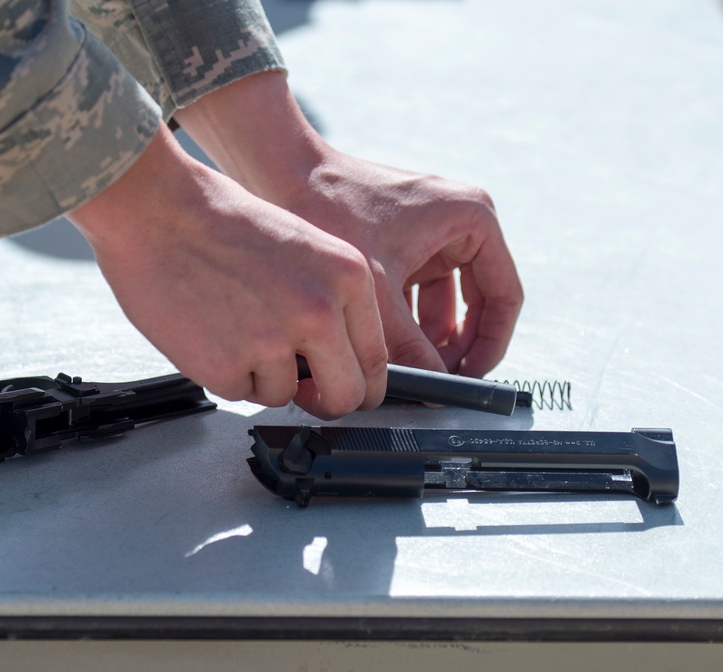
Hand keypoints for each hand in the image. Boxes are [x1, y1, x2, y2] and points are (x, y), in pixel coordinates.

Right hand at [68, 124, 388, 418]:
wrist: (157, 210)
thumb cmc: (218, 221)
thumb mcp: (303, 248)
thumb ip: (328, 302)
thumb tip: (334, 356)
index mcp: (347, 277)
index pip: (375, 357)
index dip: (359, 382)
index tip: (342, 386)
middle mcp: (319, 312)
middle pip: (346, 395)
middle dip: (323, 399)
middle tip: (300, 390)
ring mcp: (274, 342)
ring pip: (283, 394)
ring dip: (258, 374)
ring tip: (229, 325)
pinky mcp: (228, 366)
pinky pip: (237, 392)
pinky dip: (221, 372)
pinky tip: (206, 330)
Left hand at [175, 72, 522, 376]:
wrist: (280, 171)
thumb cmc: (330, 210)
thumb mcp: (378, 291)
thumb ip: (409, 346)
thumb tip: (432, 389)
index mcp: (472, 218)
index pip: (504, 297)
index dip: (489, 345)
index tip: (469, 379)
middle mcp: (458, 221)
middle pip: (474, 304)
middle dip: (452, 347)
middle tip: (430, 381)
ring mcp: (429, 231)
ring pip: (442, 304)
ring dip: (424, 338)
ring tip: (398, 368)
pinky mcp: (401, 241)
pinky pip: (414, 292)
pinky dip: (402, 320)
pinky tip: (377, 346)